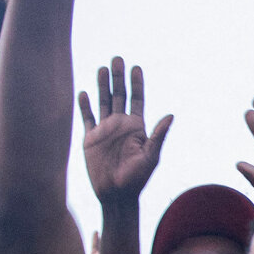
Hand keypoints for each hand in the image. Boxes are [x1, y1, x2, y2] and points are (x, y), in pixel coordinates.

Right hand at [79, 58, 171, 204]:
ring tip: (101, 68)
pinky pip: (86, 118)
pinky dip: (84, 105)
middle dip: (118, 77)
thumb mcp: (151, 156)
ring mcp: (105, 130)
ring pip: (103, 102)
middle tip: (117, 59)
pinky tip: (82, 92)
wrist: (116, 195)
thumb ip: (158, 136)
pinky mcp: (90, 138)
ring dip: (102, 85)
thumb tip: (171, 115)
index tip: (136, 67)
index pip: (137, 99)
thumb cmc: (137, 178)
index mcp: (137, 127)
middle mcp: (121, 125)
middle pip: (119, 95)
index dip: (137, 83)